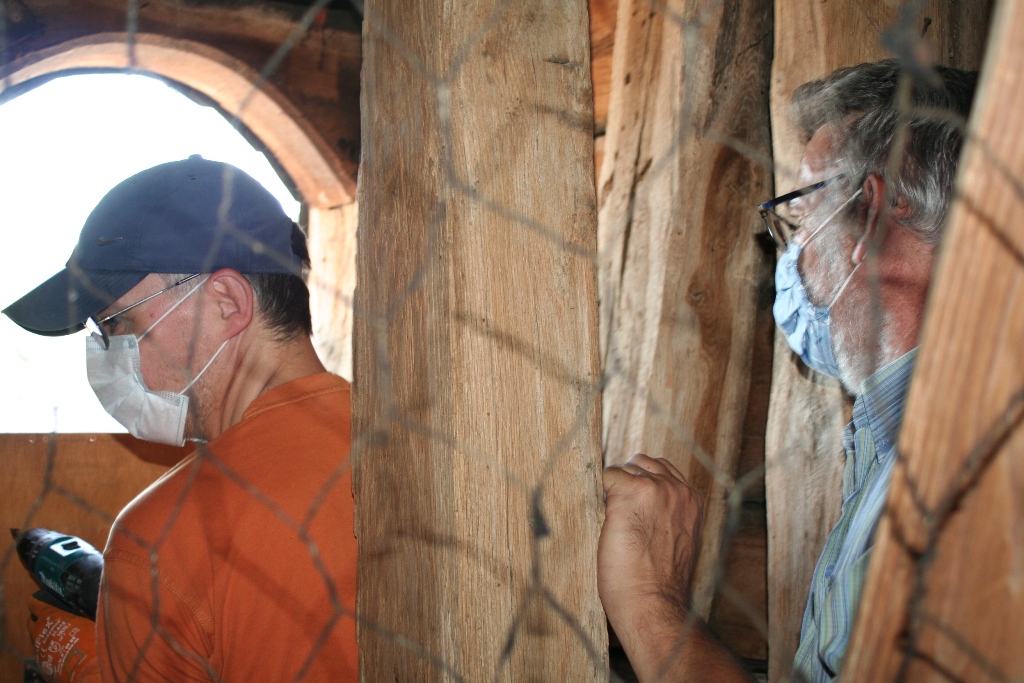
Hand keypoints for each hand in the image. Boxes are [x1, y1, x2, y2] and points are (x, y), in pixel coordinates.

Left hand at [27, 593, 100, 682]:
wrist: (89, 669)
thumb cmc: (91, 638)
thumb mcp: (88, 619)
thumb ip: (78, 612)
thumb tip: (82, 605)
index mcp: (49, 616)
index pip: (34, 603)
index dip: (39, 601)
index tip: (46, 600)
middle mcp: (39, 631)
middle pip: (31, 622)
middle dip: (40, 620)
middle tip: (54, 621)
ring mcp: (38, 649)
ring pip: (37, 639)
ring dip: (45, 637)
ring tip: (61, 638)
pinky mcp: (42, 665)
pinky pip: (43, 654)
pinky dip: (50, 651)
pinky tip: (62, 653)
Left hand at [598, 454, 703, 671]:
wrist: (653, 602)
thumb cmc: (659, 582)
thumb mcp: (678, 539)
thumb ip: (669, 513)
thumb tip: (642, 501)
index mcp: (693, 500)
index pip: (663, 468)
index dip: (642, 484)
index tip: (634, 510)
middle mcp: (678, 489)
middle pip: (642, 462)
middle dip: (627, 481)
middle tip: (620, 514)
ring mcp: (656, 488)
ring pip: (624, 468)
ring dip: (613, 489)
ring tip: (615, 521)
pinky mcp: (631, 493)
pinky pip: (606, 476)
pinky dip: (600, 495)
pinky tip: (607, 521)